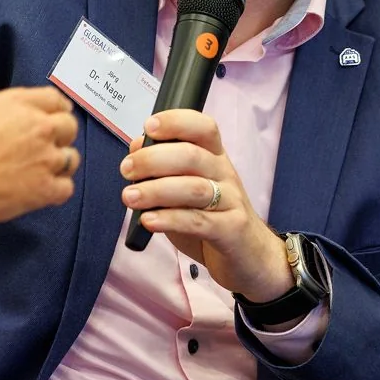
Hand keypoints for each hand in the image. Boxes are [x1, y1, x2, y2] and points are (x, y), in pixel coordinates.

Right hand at [0, 48, 79, 228]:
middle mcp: (40, 129)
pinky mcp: (45, 189)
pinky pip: (66, 188)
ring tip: (48, 165)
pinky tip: (47, 190)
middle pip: (69, 126)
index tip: (54, 113)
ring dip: (62, 160)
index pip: (55, 99)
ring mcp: (46, 160)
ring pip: (71, 158)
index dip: (57, 106)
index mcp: (21, 105)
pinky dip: (59, 189)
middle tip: (49, 140)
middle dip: (63, 132)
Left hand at [120, 110, 292, 302]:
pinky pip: (199, 221)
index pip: (203, 128)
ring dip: (156, 190)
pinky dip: (170, 219)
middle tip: (127, 169)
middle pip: (191, 156)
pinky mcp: (231, 230)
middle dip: (153, 159)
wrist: (252, 257)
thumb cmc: (213, 220)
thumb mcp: (187, 190)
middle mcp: (225, 174)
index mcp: (215, 158)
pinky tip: (149, 220)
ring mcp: (231, 202)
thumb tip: (136, 146)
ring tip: (130, 197)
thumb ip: (163, 170)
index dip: (177, 122)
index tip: (150, 126)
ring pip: (194, 188)